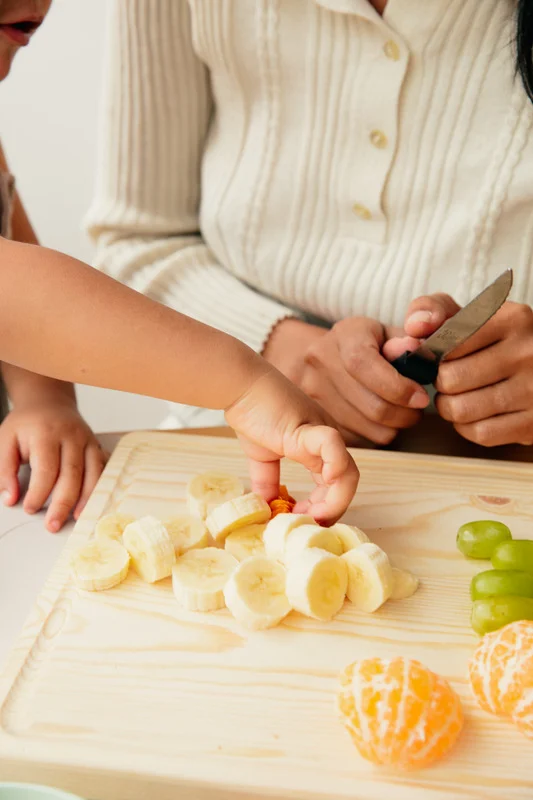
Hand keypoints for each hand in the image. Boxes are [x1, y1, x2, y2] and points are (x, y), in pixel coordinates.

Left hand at [0, 400, 106, 530]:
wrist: (49, 403)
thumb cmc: (27, 424)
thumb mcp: (5, 440)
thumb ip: (5, 469)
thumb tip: (9, 498)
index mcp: (47, 433)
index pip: (46, 468)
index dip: (39, 492)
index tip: (30, 509)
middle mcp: (72, 436)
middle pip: (72, 474)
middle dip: (63, 503)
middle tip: (53, 525)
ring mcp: (88, 441)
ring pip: (93, 472)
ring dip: (87, 498)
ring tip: (77, 518)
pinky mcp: (97, 447)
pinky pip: (104, 469)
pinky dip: (101, 487)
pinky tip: (95, 502)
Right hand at [225, 366, 359, 524]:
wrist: (240, 386)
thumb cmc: (253, 413)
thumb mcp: (261, 457)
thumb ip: (267, 482)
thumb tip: (265, 509)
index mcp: (319, 450)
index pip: (335, 486)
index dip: (321, 509)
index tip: (297, 519)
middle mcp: (327, 443)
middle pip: (347, 484)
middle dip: (330, 512)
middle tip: (305, 524)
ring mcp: (321, 434)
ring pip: (348, 473)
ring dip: (333, 502)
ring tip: (309, 515)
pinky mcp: (309, 427)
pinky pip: (334, 448)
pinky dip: (334, 469)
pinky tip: (319, 483)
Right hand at [264, 318, 428, 445]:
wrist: (324, 354)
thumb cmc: (367, 343)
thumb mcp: (389, 333)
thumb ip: (405, 342)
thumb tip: (411, 348)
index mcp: (344, 335)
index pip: (363, 363)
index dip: (396, 386)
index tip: (420, 397)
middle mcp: (321, 360)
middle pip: (369, 404)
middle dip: (404, 414)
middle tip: (417, 409)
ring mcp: (313, 391)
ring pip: (365, 427)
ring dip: (393, 427)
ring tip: (402, 413)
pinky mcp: (314, 416)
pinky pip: (355, 438)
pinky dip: (375, 434)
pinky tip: (381, 420)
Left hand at [394, 293, 532, 445]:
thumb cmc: (495, 341)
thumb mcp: (470, 314)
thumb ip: (434, 309)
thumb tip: (415, 327)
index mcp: (511, 320)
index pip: (446, 344)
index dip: (432, 355)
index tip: (436, 357)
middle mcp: (527, 353)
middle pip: (450, 379)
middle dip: (440, 383)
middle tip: (448, 380)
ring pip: (461, 409)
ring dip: (449, 407)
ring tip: (458, 396)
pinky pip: (480, 433)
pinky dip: (467, 427)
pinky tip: (473, 414)